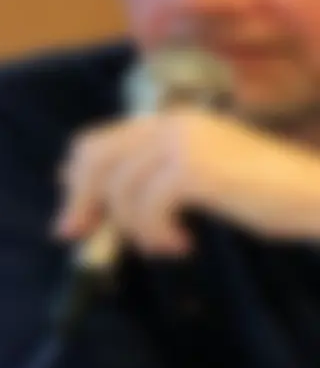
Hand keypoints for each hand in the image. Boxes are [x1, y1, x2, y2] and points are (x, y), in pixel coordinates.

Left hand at [55, 109, 319, 255]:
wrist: (315, 195)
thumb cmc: (261, 194)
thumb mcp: (196, 180)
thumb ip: (149, 178)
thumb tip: (89, 202)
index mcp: (169, 121)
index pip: (97, 141)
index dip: (76, 179)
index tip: (72, 217)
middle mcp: (173, 123)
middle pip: (96, 160)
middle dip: (83, 202)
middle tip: (80, 238)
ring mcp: (185, 142)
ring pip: (121, 188)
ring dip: (134, 228)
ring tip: (161, 246)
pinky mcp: (197, 169)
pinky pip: (149, 206)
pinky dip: (156, 233)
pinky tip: (182, 245)